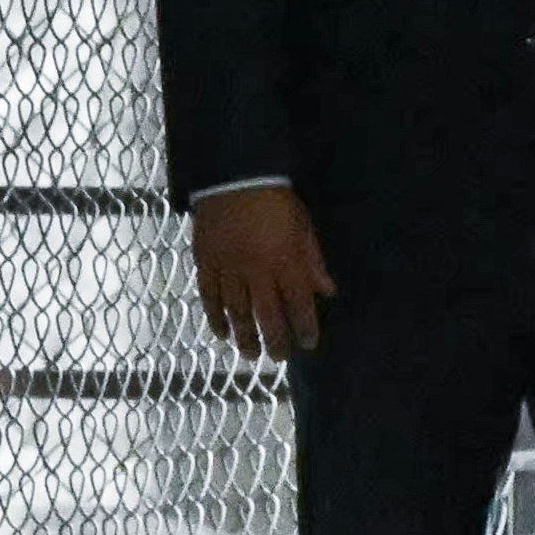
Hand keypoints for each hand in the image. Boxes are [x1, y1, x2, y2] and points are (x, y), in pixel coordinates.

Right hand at [191, 186, 331, 360]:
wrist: (234, 177)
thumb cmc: (276, 201)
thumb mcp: (303, 227)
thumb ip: (313, 262)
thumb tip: (328, 292)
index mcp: (285, 261)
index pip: (299, 305)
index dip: (305, 328)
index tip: (309, 344)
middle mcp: (257, 271)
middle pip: (266, 316)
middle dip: (275, 341)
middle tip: (279, 358)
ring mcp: (228, 269)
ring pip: (237, 312)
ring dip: (244, 337)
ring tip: (250, 354)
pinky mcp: (206, 263)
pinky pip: (209, 297)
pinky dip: (215, 318)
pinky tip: (221, 334)